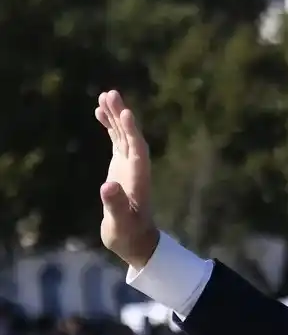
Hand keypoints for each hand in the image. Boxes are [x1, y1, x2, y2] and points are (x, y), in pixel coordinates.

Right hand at [95, 90, 158, 268]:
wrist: (135, 240)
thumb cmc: (128, 234)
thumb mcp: (120, 223)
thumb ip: (115, 205)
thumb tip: (108, 186)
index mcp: (139, 179)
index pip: (138, 151)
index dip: (133, 133)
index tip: (127, 114)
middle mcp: (136, 169)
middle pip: (131, 137)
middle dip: (122, 116)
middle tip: (111, 94)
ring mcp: (129, 166)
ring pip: (124, 135)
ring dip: (116, 116)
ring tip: (105, 96)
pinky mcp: (121, 167)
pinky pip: (117, 141)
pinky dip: (110, 127)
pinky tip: (100, 113)